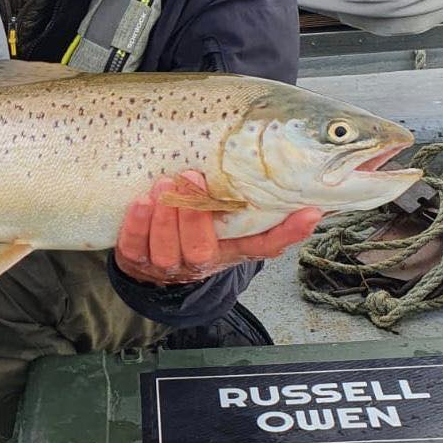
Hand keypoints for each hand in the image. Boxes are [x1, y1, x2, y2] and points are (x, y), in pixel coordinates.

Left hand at [114, 170, 321, 283]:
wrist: (152, 263)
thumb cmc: (195, 230)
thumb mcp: (226, 221)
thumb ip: (252, 205)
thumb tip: (302, 184)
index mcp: (229, 250)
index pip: (263, 246)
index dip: (286, 233)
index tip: (309, 211)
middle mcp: (200, 261)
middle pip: (201, 250)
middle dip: (195, 216)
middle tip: (192, 178)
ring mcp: (165, 264)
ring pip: (165, 250)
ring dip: (165, 218)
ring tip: (164, 185)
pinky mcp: (134, 259)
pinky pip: (133, 246)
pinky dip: (136, 226)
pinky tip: (140, 202)